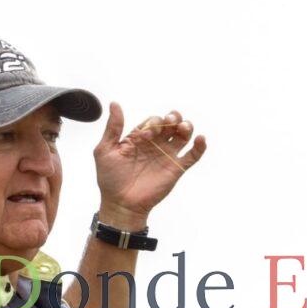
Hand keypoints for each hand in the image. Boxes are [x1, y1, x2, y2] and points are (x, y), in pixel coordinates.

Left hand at [92, 103, 206, 228]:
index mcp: (140, 137)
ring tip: (183, 128)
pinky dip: (200, 146)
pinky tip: (201, 139)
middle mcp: (156, 144)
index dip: (153, 122)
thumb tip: (114, 104)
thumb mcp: (105, 150)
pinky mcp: (176, 169)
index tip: (145, 134)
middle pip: (171, 123)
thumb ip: (113, 128)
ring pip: (184, 135)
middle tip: (169, 122)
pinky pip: (193, 155)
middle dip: (173, 117)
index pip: (153, 120)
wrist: (121, 203)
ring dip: (187, 126)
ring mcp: (167, 156)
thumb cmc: (110, 179)